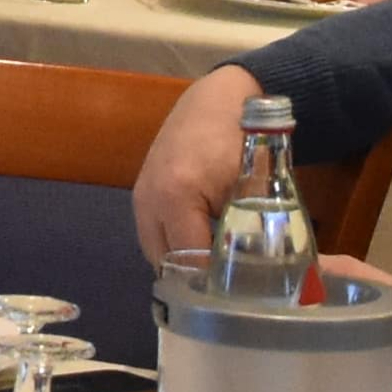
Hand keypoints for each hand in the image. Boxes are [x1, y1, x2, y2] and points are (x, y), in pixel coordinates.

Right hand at [131, 64, 264, 267]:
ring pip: (157, 251)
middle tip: (226, 287)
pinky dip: (174, 245)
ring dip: (182, 263)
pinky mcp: (141, 191)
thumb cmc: (241, 139)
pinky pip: (154, 234)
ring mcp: (140, 196)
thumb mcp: (251, 189)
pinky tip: (200, 245)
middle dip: (195, 279)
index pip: (191, 263)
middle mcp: (148, 200)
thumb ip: (246, 232)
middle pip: (167, 263)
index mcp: (175, 198)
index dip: (215, 283)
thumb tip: (249, 275)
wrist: (219, 98)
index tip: (239, 294)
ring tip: (214, 270)